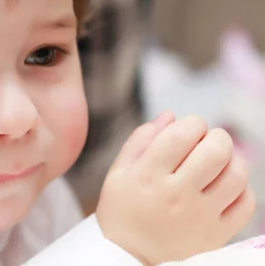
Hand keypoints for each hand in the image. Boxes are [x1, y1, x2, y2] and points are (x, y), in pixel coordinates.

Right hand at [96, 114, 255, 264]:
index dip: (191, 123)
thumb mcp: (119, 170)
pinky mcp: (216, 235)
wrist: (127, 255)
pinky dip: (240, 189)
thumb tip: (172, 115)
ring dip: (230, 161)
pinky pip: (246, 203)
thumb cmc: (122, 207)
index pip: (182, 133)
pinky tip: (222, 187)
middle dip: (215, 137)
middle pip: (216, 150)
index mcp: (147, 175)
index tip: (187, 130)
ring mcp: (199, 217)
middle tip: (205, 144)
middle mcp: (176, 195)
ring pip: (237, 174)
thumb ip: (141, 139)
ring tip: (215, 165)